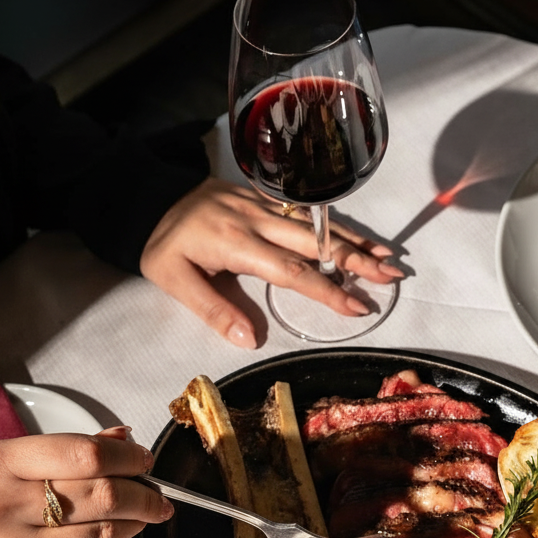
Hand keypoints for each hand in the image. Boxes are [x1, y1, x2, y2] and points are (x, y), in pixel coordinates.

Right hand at [0, 427, 171, 537]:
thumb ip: (59, 449)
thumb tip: (120, 440)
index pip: (86, 454)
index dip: (128, 457)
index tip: (143, 460)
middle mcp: (5, 508)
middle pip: (104, 495)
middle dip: (144, 494)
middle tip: (157, 494)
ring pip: (105, 534)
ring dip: (136, 523)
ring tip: (144, 515)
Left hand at [139, 177, 403, 347]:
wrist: (147, 199)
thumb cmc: (162, 247)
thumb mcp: (173, 282)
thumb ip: (213, 310)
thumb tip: (251, 340)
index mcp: (236, 242)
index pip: (291, 271)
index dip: (327, 289)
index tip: (357, 307)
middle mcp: (255, 218)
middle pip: (316, 241)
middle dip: (357, 260)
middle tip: (390, 277)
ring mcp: (261, 203)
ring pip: (317, 222)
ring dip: (355, 241)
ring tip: (388, 258)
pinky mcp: (263, 197)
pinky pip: (306, 212)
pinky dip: (336, 225)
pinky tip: (358, 238)